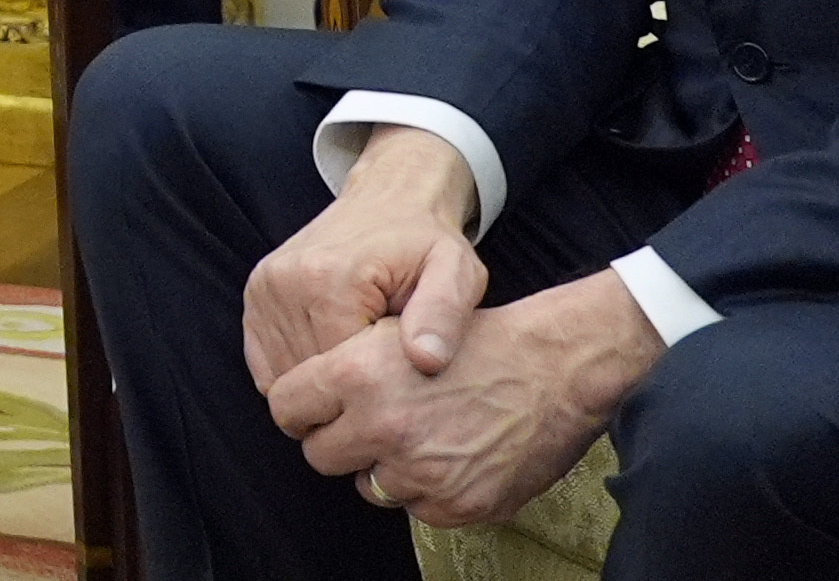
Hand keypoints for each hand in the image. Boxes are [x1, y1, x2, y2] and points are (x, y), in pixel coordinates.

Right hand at [242, 131, 487, 388]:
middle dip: (348, 385)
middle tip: (384, 360)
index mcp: (328, 280)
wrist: (389, 200)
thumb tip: (427, 360)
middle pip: (309, 379)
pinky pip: (268, 365)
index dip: (378, 385)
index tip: (404, 363)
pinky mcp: (255, 295)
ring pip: (285, 377)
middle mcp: (283, 282)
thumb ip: (444, 315)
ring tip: (361, 353)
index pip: (341, 376)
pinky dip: (300, 369)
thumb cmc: (426, 244)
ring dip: (322, 380)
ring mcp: (263, 289)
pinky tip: (334, 350)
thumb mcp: (456, 273)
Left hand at [267, 268, 652, 530]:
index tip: (315, 407)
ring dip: (384, 468)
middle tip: (370, 424)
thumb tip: (303, 399)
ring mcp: (419, 471)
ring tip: (419, 436)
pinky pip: (415, 508)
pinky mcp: (455, 504)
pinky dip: (427, 490)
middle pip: (319, 455)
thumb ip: (342, 368)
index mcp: (357, 374)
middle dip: (338, 441)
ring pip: (367, 486)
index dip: (300, 407)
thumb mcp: (395, 330)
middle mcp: (382, 425)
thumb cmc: (475, 342)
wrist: (553, 369)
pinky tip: (451, 456)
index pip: (285, 407)